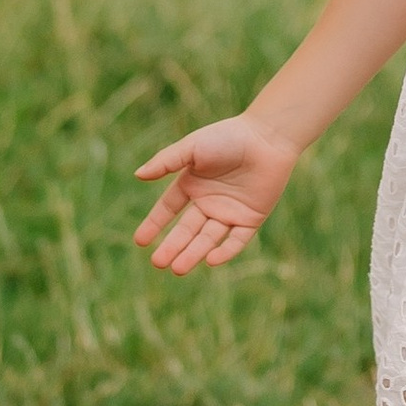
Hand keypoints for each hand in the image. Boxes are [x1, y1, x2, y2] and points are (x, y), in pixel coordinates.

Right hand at [132, 115, 300, 273]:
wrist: (268, 137)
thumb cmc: (228, 137)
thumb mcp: (192, 147)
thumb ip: (166, 162)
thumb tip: (138, 175)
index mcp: (192, 183)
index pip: (168, 209)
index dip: (154, 224)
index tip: (140, 241)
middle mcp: (208, 201)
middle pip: (186, 230)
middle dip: (172, 246)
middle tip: (158, 263)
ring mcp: (229, 212)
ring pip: (208, 238)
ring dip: (193, 253)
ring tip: (178, 268)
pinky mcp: (251, 219)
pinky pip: (237, 240)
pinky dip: (225, 251)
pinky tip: (211, 260)